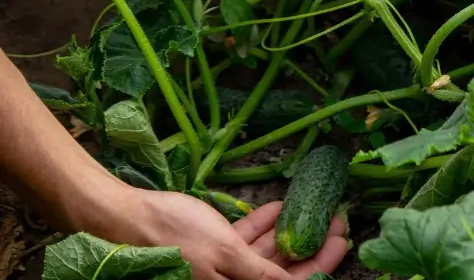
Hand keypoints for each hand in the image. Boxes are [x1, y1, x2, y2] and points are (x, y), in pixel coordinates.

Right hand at [126, 190, 348, 279]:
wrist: (127, 217)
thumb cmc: (174, 235)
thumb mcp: (225, 253)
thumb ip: (260, 275)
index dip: (319, 265)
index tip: (341, 238)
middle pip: (281, 270)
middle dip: (310, 245)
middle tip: (336, 218)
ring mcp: (222, 267)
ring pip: (266, 254)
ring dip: (289, 232)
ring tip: (315, 208)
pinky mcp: (213, 250)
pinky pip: (245, 242)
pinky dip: (262, 226)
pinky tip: (279, 206)